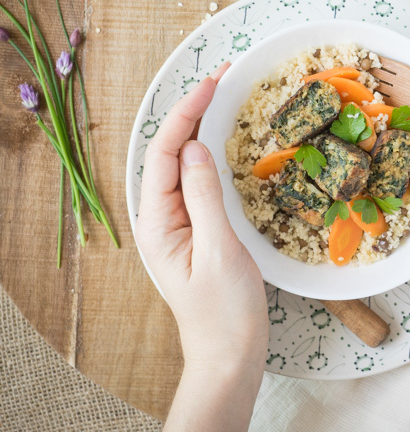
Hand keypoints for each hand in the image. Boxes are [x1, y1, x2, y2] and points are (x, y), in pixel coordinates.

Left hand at [135, 67, 268, 375]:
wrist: (230, 354)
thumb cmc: (223, 312)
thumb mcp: (218, 250)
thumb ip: (204, 196)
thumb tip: (196, 146)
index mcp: (157, 221)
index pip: (165, 153)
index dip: (186, 113)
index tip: (212, 84)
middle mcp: (161, 216)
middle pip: (171, 150)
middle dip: (193, 110)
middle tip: (223, 77)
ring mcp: (178, 220)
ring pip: (184, 160)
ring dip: (201, 125)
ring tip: (223, 94)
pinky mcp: (195, 225)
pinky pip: (197, 178)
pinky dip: (210, 150)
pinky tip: (223, 136)